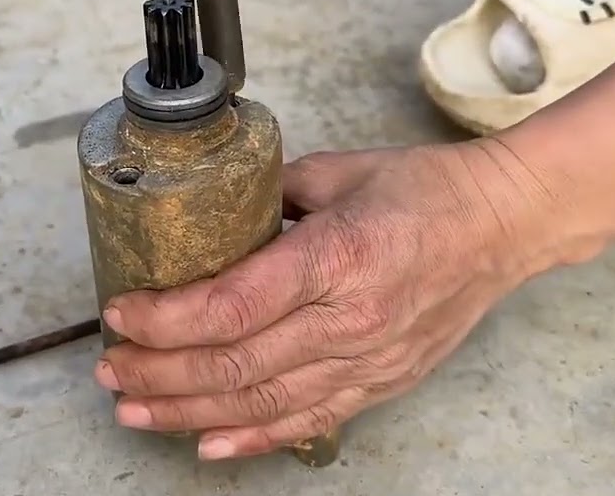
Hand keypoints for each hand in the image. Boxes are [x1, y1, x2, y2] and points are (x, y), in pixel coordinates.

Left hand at [93, 140, 591, 460]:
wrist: (504, 226)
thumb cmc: (424, 191)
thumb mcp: (336, 171)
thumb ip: (267, 197)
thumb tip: (211, 217)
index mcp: (335, 256)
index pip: (231, 305)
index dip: (164, 321)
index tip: (120, 315)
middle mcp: (350, 319)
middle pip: (234, 364)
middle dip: (158, 372)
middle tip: (110, 367)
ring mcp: (368, 360)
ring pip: (260, 403)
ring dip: (187, 411)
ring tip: (133, 408)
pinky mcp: (382, 383)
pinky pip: (308, 422)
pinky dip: (253, 438)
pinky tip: (207, 443)